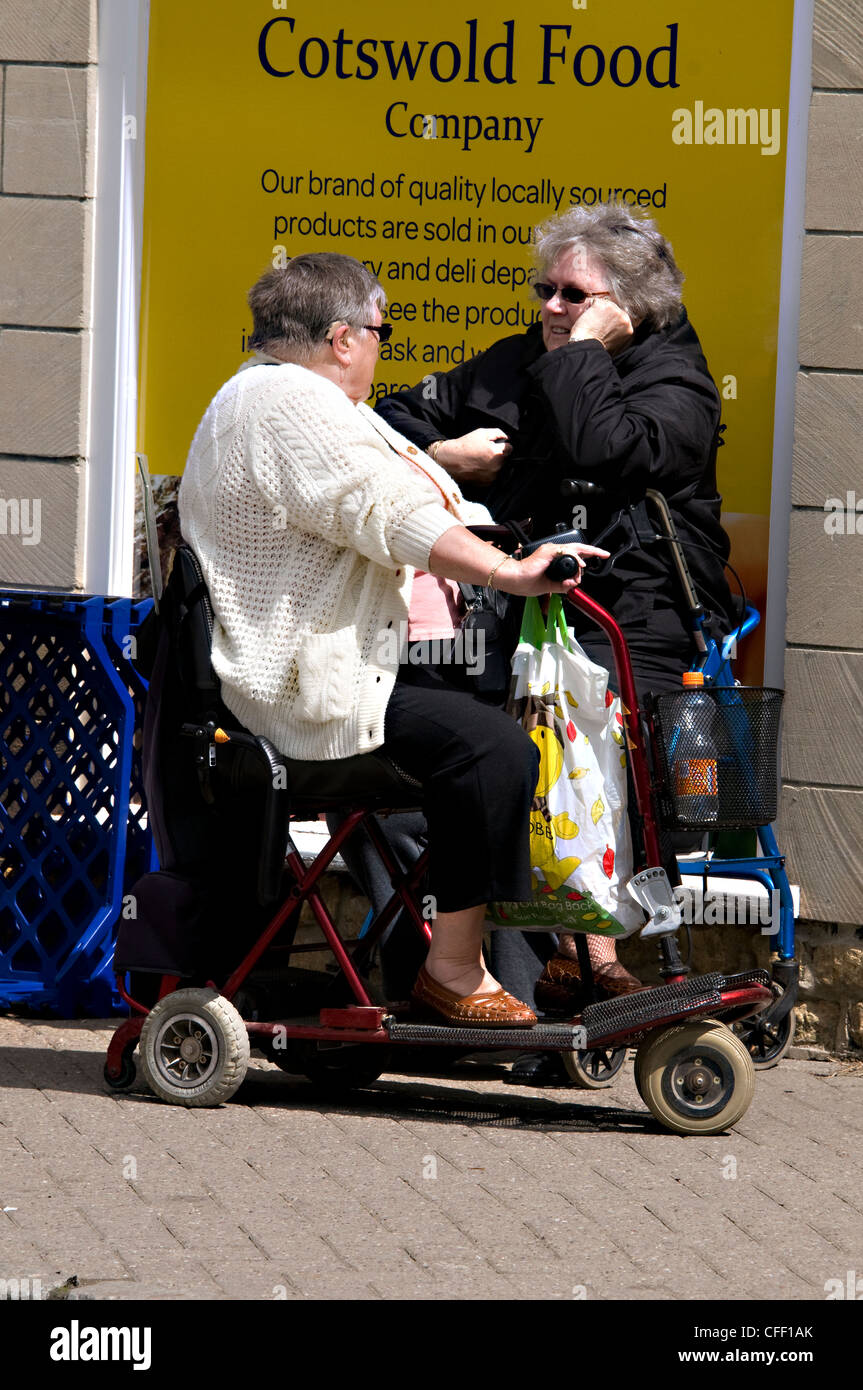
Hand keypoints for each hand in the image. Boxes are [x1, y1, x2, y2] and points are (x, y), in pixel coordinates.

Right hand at [432, 428, 511, 483]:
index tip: (496, 445)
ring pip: (499, 468)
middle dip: (498, 455)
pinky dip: (488, 472)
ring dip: (494, 464)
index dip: (503, 445)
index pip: (510, 448)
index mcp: (497, 453)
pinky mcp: (486, 483)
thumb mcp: (481, 433)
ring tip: (480, 459)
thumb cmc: (465, 445)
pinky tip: (478, 466)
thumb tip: (507, 438)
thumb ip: (498, 433)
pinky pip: (492, 476)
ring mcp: (492, 476)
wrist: (449, 460)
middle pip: (505, 459)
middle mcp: (497, 467)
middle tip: (485, 451)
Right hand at [492, 543, 610, 597]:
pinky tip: (579, 565)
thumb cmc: (526, 582)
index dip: (587, 554)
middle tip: (605, 554)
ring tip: (581, 570)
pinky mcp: (548, 551)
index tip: (599, 556)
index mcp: (553, 558)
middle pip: (577, 548)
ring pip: (574, 550)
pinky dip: (575, 558)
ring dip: (581, 562)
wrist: (515, 581)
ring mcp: (550, 550)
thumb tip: (574, 584)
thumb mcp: (550, 586)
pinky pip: (567, 552)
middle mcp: (553, 551)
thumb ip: (562, 585)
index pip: (574, 553)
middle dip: (593, 550)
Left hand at [569, 297, 634, 353]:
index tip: (605, 326)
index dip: (611, 319)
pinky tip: (588, 318)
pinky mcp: (602, 305)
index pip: (621, 316)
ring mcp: (613, 310)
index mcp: (628, 327)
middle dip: (606, 314)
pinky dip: (590, 308)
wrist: (587, 346)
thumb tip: (615, 326)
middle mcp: (623, 317)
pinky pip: (595, 302)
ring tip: (593, 322)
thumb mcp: (616, 342)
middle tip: (597, 324)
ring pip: (605, 304)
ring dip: (598, 310)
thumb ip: (619, 331)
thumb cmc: (598, 347)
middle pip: (614, 308)